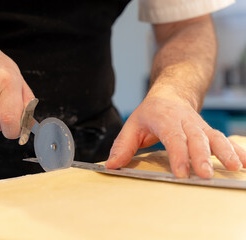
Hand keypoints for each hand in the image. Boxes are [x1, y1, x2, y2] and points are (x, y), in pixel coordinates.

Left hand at [105, 92, 245, 178]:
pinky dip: (236, 150)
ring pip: (215, 137)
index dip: (178, 155)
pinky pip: (224, 139)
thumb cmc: (151, 112)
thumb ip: (123, 145)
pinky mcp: (209, 131)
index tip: (182, 173)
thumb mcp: (132, 124)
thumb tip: (112, 165)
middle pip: (196, 138)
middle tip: (206, 175)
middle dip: (202, 156)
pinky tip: (244, 163)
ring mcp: (200, 126)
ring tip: (235, 168)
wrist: (172, 93)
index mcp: (165, 119)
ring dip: (225, 152)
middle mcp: (185, 121)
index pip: (173, 137)